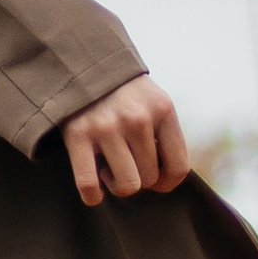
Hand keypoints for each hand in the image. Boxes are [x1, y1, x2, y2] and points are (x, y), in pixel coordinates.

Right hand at [62, 76, 190, 206]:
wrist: (81, 63)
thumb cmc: (122, 92)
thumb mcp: (153, 101)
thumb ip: (163, 132)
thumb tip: (167, 179)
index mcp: (162, 109)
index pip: (179, 167)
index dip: (168, 183)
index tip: (156, 180)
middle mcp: (137, 118)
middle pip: (150, 178)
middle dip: (139, 178)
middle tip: (125, 162)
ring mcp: (107, 126)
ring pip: (127, 186)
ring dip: (117, 185)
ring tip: (109, 167)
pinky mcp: (78, 135)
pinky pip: (89, 185)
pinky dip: (92, 195)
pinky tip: (94, 191)